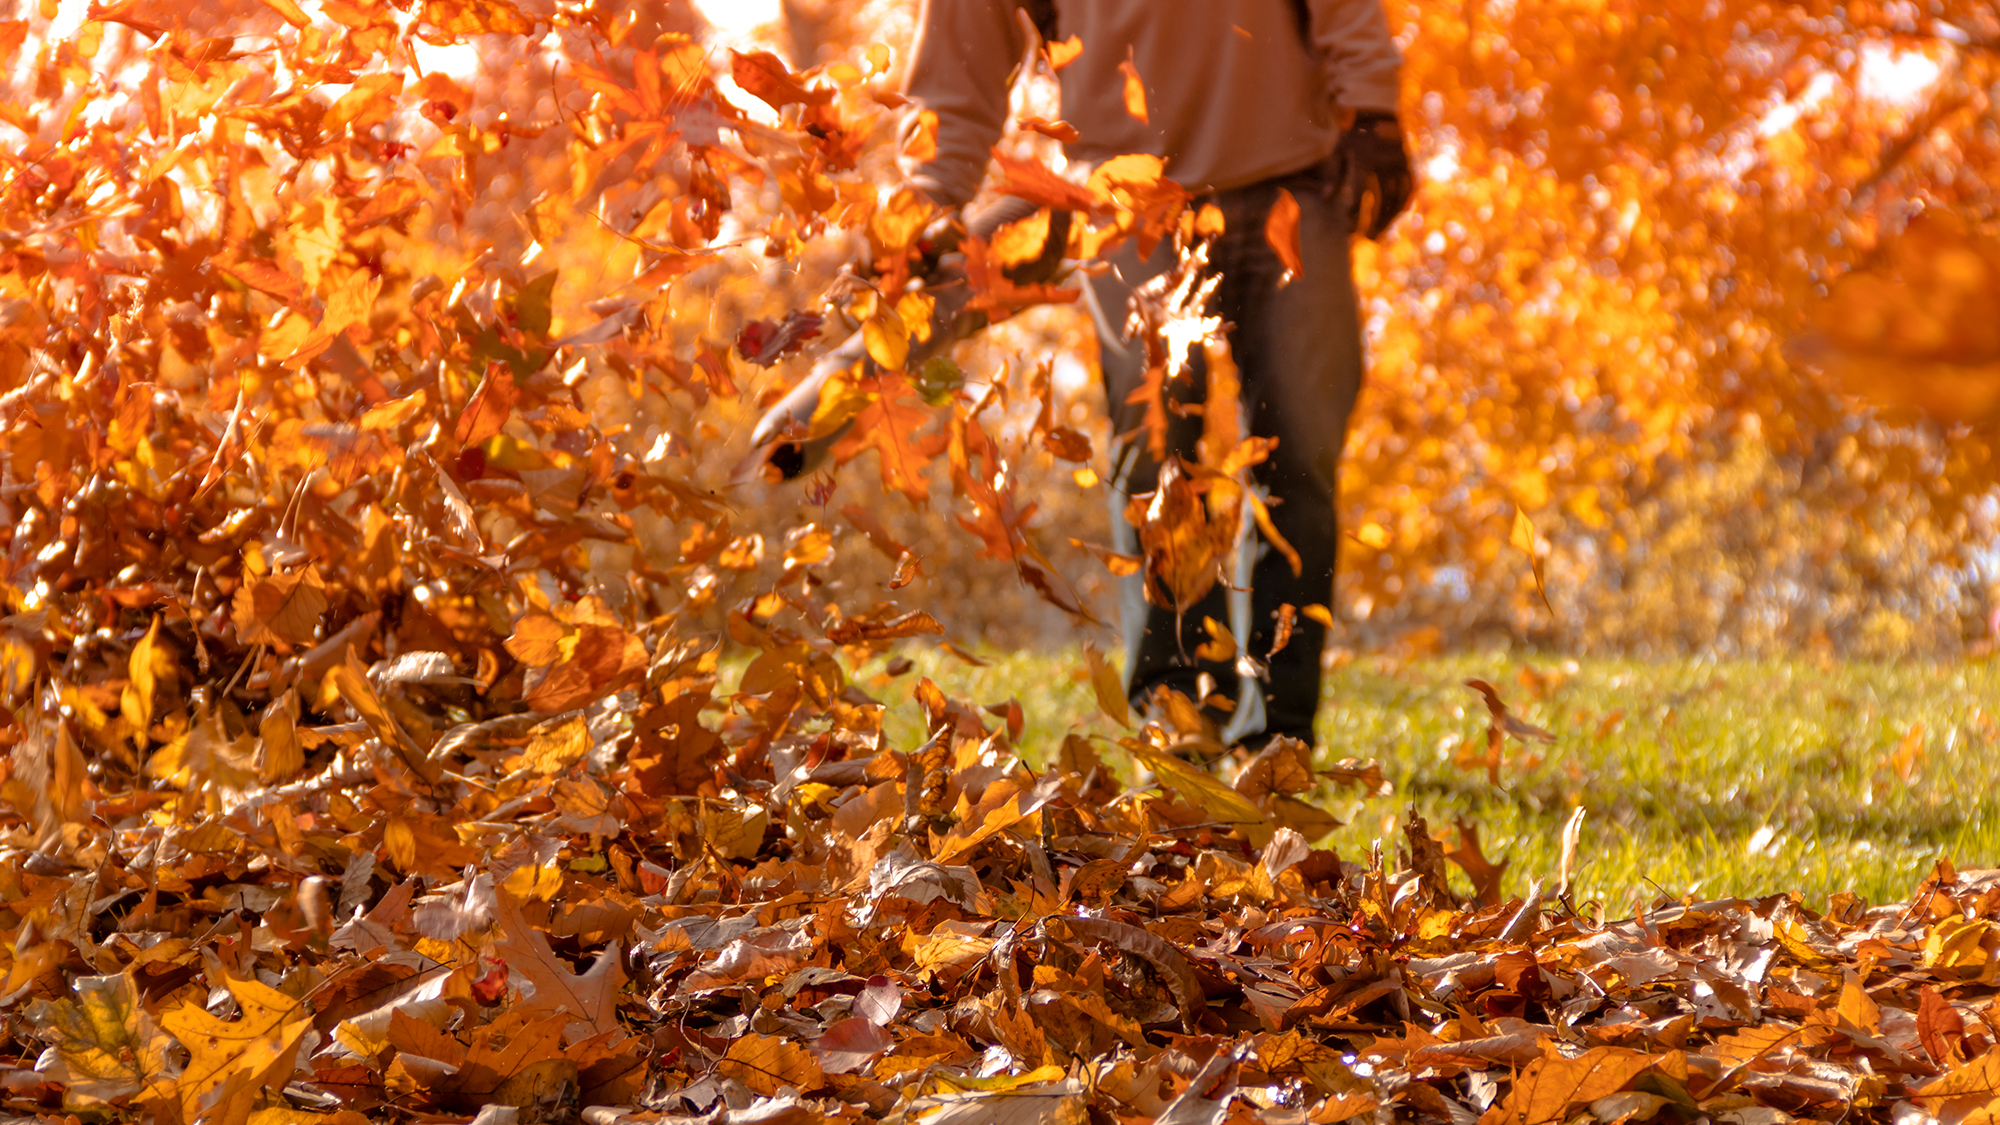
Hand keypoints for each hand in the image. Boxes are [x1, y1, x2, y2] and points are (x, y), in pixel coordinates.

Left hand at [1336, 111, 1412, 238]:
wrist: (1374, 118)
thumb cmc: (1348, 138)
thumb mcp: (1334, 151)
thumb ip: (1329, 174)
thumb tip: (1325, 197)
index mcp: (1363, 155)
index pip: (1359, 191)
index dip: (1354, 212)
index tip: (1347, 229)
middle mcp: (1384, 159)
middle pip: (1381, 198)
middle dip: (1374, 221)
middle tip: (1364, 239)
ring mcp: (1399, 162)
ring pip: (1397, 196)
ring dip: (1388, 219)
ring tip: (1375, 236)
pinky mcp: (1408, 165)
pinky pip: (1408, 190)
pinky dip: (1401, 207)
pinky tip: (1391, 221)